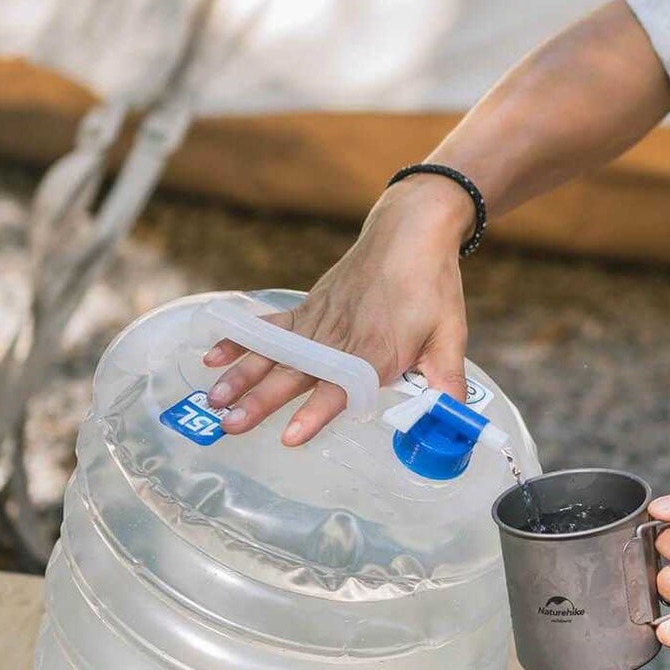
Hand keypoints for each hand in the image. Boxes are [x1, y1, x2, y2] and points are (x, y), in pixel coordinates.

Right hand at [202, 175, 475, 443]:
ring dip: (241, 378)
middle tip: (231, 426)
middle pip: (295, 375)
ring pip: (274, 354)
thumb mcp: (450, 336)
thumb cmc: (432, 287)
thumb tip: (457, 424)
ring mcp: (319, 322)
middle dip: (260, 403)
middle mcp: (340, 338)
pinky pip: (270, 328)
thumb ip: (448, 382)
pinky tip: (213, 357)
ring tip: (214, 402)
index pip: (340, 389)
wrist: (410, 232)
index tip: (291, 436)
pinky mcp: (309, 308)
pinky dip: (241, 340)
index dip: (315, 414)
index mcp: (375, 351)